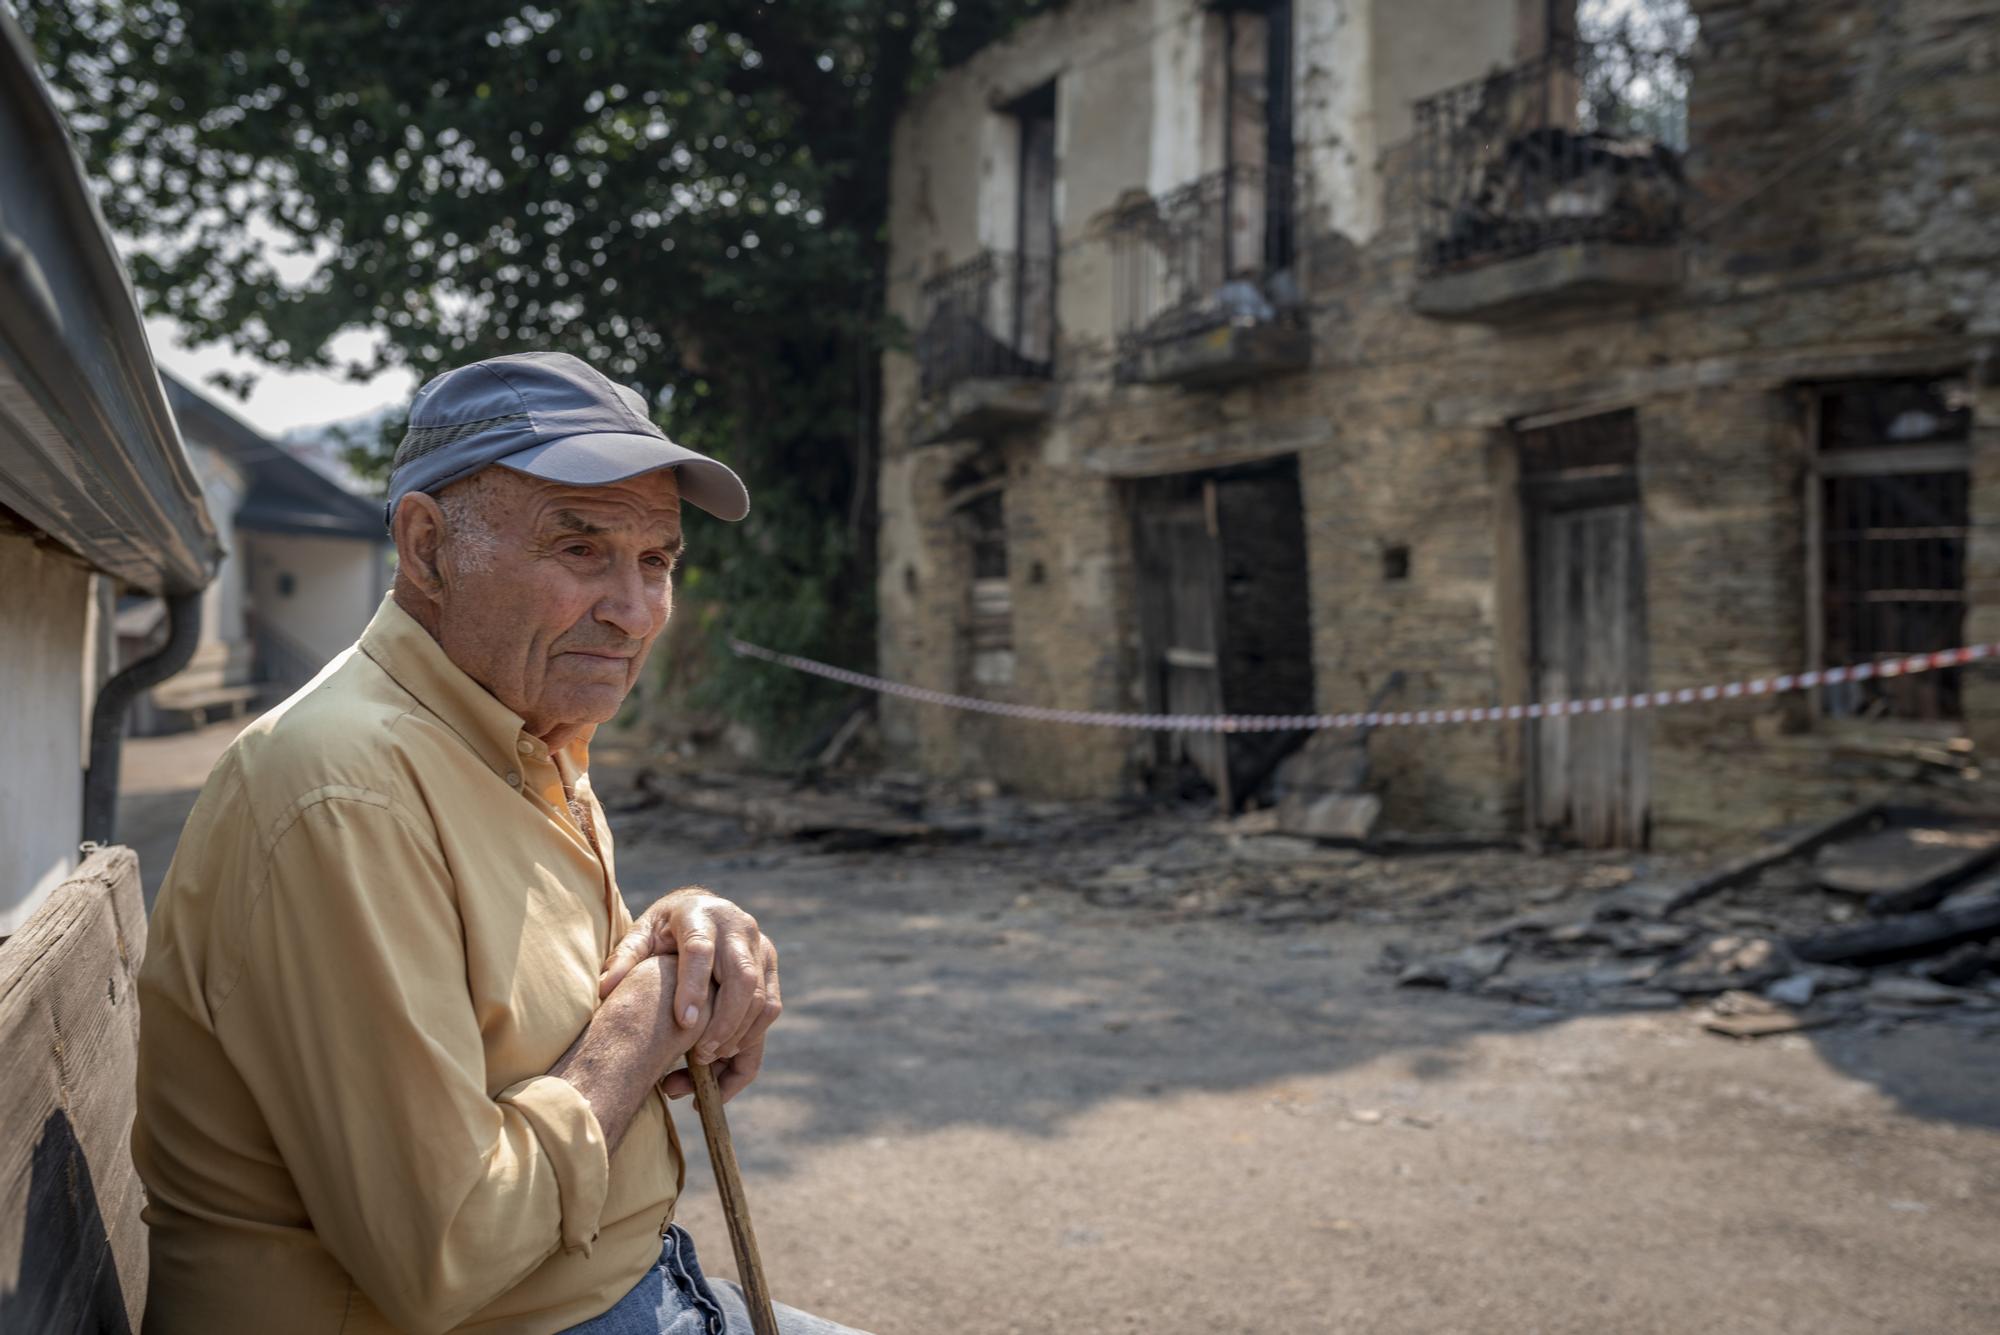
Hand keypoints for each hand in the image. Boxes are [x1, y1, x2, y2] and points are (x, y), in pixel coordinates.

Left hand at [599, 887, 780, 1101]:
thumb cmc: (664, 929)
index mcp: (700, 915)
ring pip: (762, 998)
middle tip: (700, 1056)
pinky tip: (726, 1053)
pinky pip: (771, 1007)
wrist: (701, 910)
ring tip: (708, 1060)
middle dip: (724, 1023)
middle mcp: (738, 927)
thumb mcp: (640, 935)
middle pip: (742, 979)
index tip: (683, 1024)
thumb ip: (624, 958)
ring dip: (738, 1035)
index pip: (701, 951)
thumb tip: (606, 989)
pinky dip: (752, 1035)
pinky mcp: (771, 964)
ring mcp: (760, 945)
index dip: (693, 988)